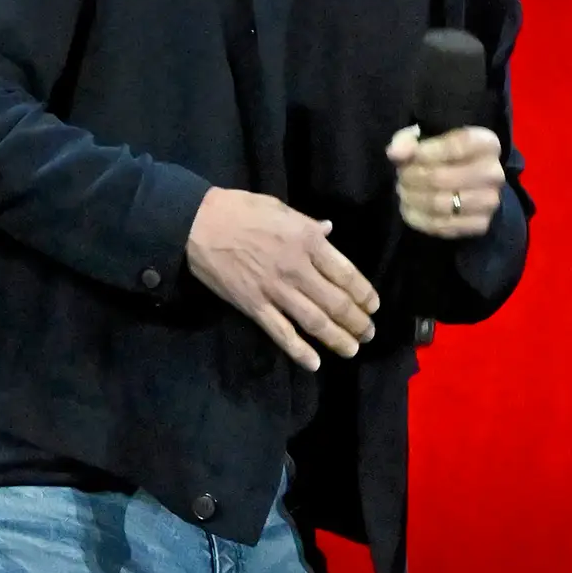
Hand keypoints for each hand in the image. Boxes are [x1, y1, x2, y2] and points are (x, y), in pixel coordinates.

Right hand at [186, 187, 377, 368]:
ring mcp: (276, 290)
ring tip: (352, 349)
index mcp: (308, 241)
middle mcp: (298, 269)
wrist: (197, 224)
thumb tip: (329, 230)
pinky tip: (314, 364)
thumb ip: (307, 224)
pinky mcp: (254, 307)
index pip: (347, 274)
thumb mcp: (280, 208)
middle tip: (369, 333)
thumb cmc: (240, 209)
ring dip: (338, 339)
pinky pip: (281, 333)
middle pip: (336, 303)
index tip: (373, 306)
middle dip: (357, 322)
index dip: (364, 294)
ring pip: (315, 322)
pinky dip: (299, 351)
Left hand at [388, 123, 506, 238]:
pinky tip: (409, 208)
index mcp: (487, 144)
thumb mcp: (425, 139)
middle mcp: (494, 173)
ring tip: (404, 191)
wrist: (468, 186)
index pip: (457, 145)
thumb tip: (395, 154)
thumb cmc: (443, 155)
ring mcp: (490, 202)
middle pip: (442, 177)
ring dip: (413, 197)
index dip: (426, 151)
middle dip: (412, 176)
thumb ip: (407, 140)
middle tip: (401, 176)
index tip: (411, 155)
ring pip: (439, 203)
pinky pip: (441, 226)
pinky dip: (418, 218)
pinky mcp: (480, 225)